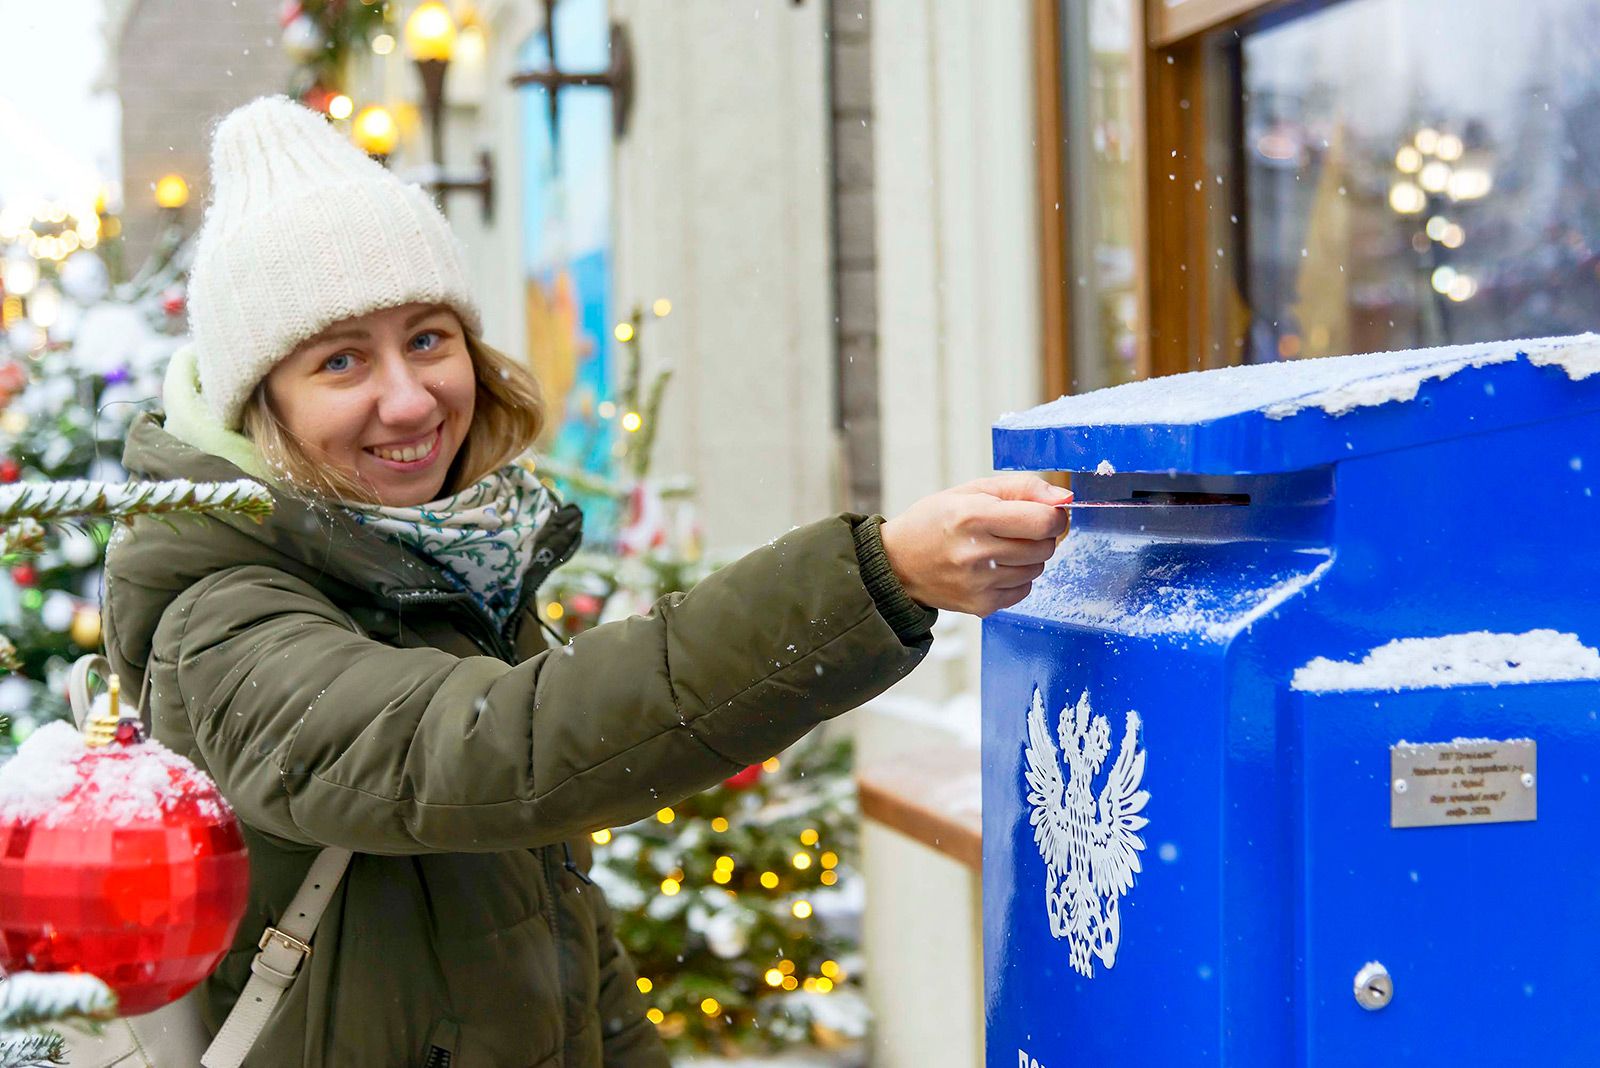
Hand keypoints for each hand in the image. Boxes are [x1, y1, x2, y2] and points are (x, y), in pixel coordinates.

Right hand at [878, 474, 1070, 616]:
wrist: (897, 564)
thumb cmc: (934, 521)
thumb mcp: (972, 490)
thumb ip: (1022, 488)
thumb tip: (1065, 498)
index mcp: (973, 516)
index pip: (1044, 521)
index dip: (1054, 515)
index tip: (1046, 512)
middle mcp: (976, 553)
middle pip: (1045, 547)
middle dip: (1041, 535)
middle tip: (1017, 529)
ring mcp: (978, 584)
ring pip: (1037, 569)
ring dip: (1029, 557)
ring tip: (1000, 548)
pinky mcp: (981, 606)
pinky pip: (1024, 590)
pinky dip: (1016, 578)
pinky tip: (993, 568)